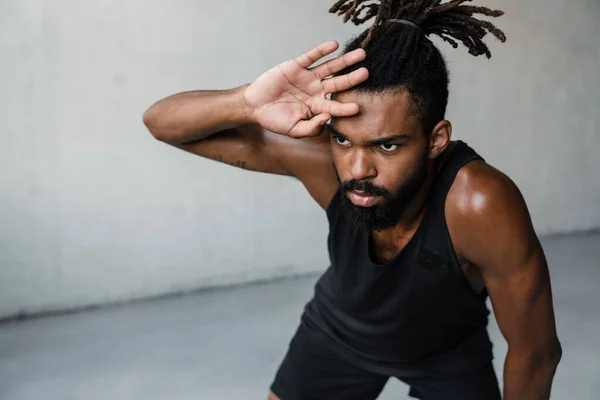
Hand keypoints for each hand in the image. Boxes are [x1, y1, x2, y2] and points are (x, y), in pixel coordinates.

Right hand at [243, 41, 367, 137]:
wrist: (255, 106)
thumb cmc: (276, 120)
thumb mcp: (295, 130)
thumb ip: (312, 128)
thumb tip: (327, 118)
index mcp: (317, 106)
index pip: (335, 106)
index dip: (345, 107)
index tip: (357, 108)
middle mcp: (316, 90)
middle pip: (339, 83)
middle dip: (353, 78)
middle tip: (367, 73)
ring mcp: (307, 77)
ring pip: (330, 67)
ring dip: (345, 61)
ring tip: (361, 54)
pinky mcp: (296, 66)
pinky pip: (312, 57)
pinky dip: (322, 50)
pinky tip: (334, 45)